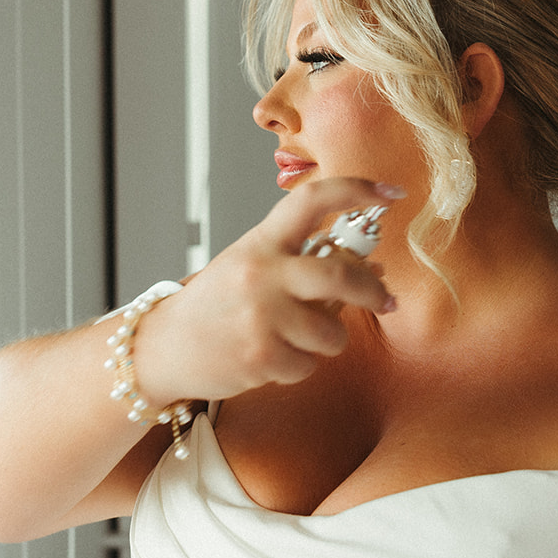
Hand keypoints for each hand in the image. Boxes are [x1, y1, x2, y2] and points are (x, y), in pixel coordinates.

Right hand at [129, 177, 402, 403]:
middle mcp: (261, 273)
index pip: (312, 200)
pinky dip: (301, 366)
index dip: (357, 190)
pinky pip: (309, 365)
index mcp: (261, 241)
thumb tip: (373, 270)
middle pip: (340, 274)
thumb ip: (306, 265)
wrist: (166, 346)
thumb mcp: (255, 267)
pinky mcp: (260, 356)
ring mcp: (261, 316)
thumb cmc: (219, 304)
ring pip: (332, 332)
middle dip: (372, 292)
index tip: (391, 192)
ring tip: (303, 338)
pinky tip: (274, 357)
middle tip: (387, 301)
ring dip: (329, 340)